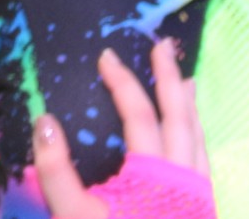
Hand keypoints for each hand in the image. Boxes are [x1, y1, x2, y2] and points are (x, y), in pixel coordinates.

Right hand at [30, 42, 209, 218]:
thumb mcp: (76, 216)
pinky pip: (202, 162)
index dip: (124, 82)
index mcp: (155, 176)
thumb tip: (46, 119)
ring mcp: (199, 200)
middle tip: (164, 47)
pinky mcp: (200, 214)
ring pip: (199, 142)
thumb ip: (57, 170)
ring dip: (189, 108)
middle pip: (182, 119)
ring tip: (185, 82)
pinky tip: (190, 139)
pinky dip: (195, 137)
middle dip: (172, 81)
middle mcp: (186, 182)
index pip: (140, 115)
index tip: (107, 55)